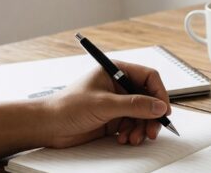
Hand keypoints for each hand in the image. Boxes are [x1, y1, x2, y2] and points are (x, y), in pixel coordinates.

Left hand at [41, 60, 171, 147]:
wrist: (47, 127)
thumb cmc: (67, 107)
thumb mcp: (104, 104)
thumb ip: (134, 105)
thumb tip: (159, 106)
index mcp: (116, 71)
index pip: (148, 77)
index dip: (159, 93)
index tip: (163, 110)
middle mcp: (119, 86)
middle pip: (148, 98)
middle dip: (151, 116)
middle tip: (152, 130)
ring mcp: (117, 103)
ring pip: (142, 115)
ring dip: (141, 128)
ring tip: (134, 138)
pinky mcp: (113, 119)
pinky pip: (133, 125)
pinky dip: (132, 133)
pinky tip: (123, 138)